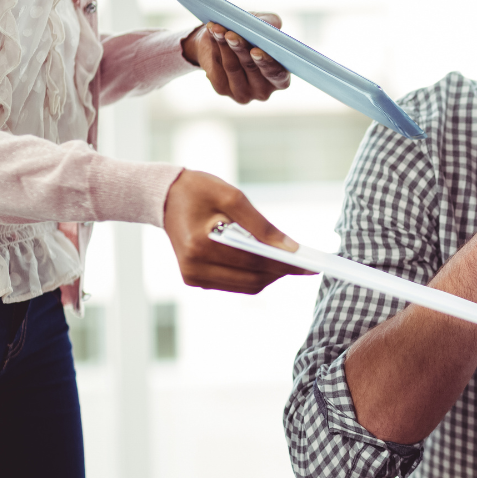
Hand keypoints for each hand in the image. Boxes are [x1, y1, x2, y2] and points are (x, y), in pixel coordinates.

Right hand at [163, 170, 310, 292]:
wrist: (165, 197)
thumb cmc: (200, 191)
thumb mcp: (233, 197)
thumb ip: (262, 225)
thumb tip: (291, 248)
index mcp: (200, 245)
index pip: (253, 261)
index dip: (285, 264)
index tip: (311, 265)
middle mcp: (194, 268)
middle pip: (252, 279)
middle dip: (281, 272)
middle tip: (306, 264)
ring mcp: (193, 277)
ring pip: (246, 286)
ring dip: (270, 276)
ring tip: (290, 262)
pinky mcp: (195, 280)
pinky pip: (235, 284)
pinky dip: (254, 275)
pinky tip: (268, 262)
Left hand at [181, 15, 291, 103]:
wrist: (223, 43)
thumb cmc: (250, 35)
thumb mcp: (263, 26)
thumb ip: (271, 24)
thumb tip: (270, 25)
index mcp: (280, 78)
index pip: (277, 74)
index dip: (267, 63)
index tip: (256, 51)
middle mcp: (263, 90)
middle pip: (251, 68)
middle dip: (240, 49)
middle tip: (231, 35)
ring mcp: (242, 92)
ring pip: (232, 66)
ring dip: (224, 44)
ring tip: (218, 28)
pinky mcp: (222, 89)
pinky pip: (218, 65)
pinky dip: (215, 45)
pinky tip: (213, 33)